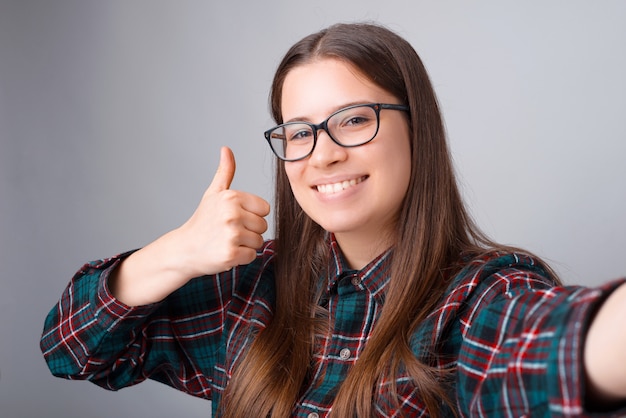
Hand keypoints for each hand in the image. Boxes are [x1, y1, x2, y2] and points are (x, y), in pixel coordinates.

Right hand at [108, 147, 269, 305]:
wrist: (184, 249)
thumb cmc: (202, 221)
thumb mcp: (213, 194)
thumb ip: (225, 172)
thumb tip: (226, 149)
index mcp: (231, 197)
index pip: (264, 209)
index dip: (252, 215)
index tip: (235, 218)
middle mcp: (232, 214)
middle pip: (263, 226)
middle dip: (250, 232)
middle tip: (229, 232)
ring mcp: (231, 234)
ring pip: (259, 241)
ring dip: (246, 245)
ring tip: (227, 241)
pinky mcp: (231, 253)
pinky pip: (252, 255)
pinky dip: (242, 258)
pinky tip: (227, 252)